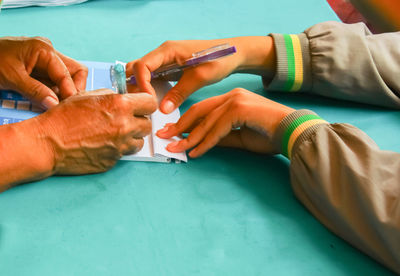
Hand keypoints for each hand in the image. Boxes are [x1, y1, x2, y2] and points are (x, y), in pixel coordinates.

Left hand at [0, 36, 87, 108]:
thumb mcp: (12, 77)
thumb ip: (36, 91)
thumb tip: (55, 105)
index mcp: (44, 49)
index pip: (70, 72)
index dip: (71, 91)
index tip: (67, 108)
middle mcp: (48, 52)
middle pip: (74, 72)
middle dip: (72, 90)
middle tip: (65, 106)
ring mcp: (45, 60)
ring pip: (66, 78)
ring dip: (63, 93)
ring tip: (55, 106)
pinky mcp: (39, 68)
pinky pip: (54, 81)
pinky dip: (53, 92)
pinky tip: (47, 101)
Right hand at [31, 89, 156, 174]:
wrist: (47, 143)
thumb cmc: (63, 118)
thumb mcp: (88, 96)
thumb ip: (112, 96)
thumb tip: (125, 98)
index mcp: (120, 106)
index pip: (151, 104)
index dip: (146, 104)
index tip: (142, 106)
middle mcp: (124, 126)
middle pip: (147, 125)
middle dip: (139, 121)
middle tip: (125, 120)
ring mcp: (120, 146)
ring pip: (139, 142)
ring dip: (131, 137)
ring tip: (113, 133)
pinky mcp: (113, 161)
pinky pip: (124, 154)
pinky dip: (118, 149)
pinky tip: (103, 144)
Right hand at [127, 36, 275, 113]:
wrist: (233, 54)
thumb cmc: (219, 59)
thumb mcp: (200, 77)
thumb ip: (179, 93)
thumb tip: (162, 109)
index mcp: (168, 50)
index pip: (142, 66)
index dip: (142, 84)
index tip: (149, 100)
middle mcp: (162, 53)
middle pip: (136, 68)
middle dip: (134, 86)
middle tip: (141, 104)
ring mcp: (164, 60)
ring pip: (142, 73)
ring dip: (140, 88)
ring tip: (145, 104)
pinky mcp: (169, 68)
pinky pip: (152, 78)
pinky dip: (149, 89)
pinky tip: (153, 101)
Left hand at [156, 88, 293, 157]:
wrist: (293, 133)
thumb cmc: (270, 135)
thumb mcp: (239, 137)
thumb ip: (220, 137)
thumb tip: (200, 142)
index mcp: (231, 99)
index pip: (203, 110)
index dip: (186, 122)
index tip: (173, 134)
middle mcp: (232, 96)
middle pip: (199, 111)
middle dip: (180, 126)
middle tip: (164, 137)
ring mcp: (236, 100)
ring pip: (206, 121)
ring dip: (189, 137)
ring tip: (175, 148)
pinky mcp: (240, 108)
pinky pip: (218, 128)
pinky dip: (206, 142)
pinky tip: (196, 152)